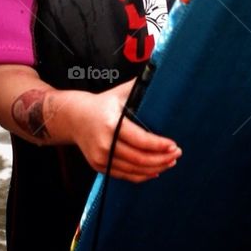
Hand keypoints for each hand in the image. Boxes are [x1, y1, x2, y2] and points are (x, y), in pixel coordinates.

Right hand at [67, 81, 181, 182]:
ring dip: (155, 168)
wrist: (74, 118)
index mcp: (112, 124)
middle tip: (177, 154)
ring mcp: (101, 157)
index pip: (141, 140)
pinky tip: (155, 170)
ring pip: (134, 170)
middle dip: (162, 158)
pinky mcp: (99, 166)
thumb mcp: (119, 93)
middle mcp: (105, 143)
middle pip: (139, 158)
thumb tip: (160, 75)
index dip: (159, 145)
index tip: (174, 145)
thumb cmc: (101, 104)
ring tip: (170, 162)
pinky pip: (124, 175)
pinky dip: (141, 175)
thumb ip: (139, 87)